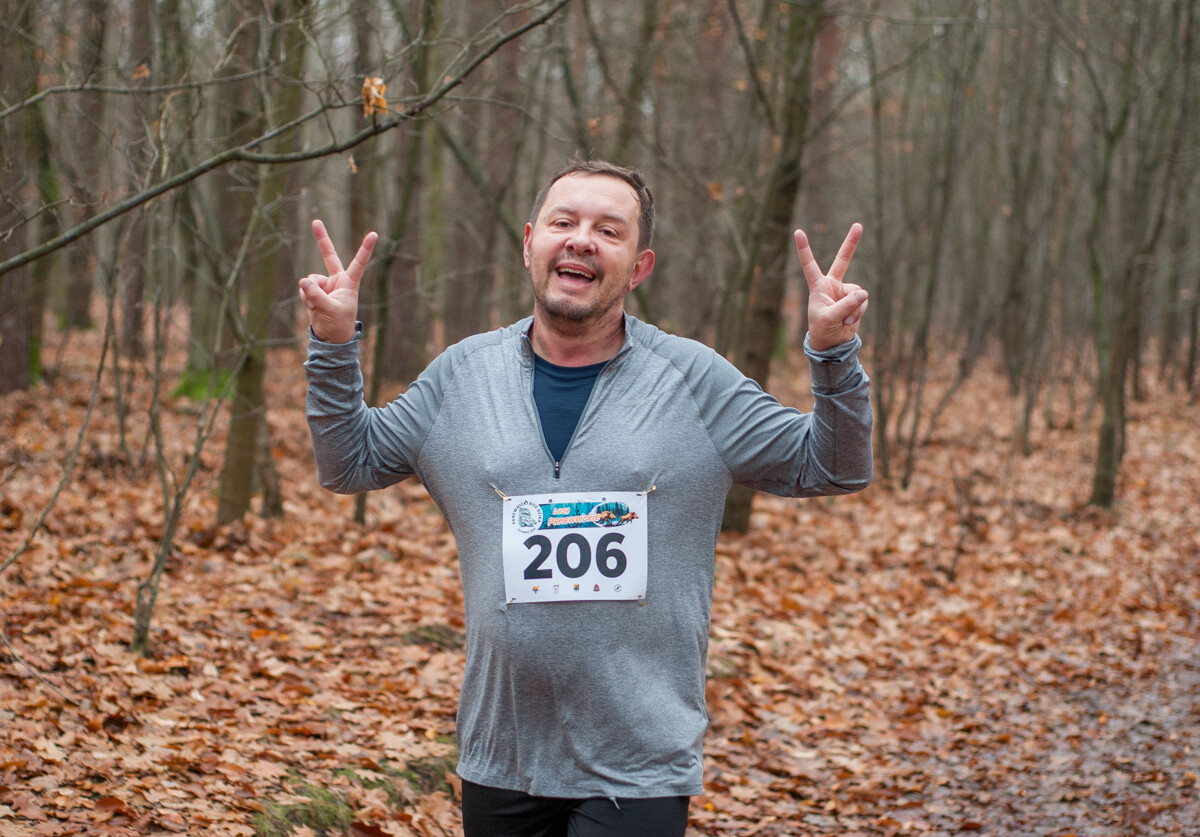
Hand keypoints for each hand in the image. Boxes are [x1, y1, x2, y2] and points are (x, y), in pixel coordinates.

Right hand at [298, 219, 377, 343]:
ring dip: (309, 293)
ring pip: (310, 279)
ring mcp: (325, 284)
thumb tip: (303, 280)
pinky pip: (305, 288)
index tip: (374, 234)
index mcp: (350, 283)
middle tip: (315, 221)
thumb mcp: (329, 310)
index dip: (365, 248)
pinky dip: (305, 297)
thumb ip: (316, 295)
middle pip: (329, 255)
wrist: (331, 336)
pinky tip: (312, 307)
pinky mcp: (315, 290)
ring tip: (317, 306)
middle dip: (321, 239)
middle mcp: (338, 280)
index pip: (359, 263)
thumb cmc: (338, 324)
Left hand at [796, 223, 867, 350]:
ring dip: (854, 309)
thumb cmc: (823, 331)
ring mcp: (844, 293)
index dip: (804, 248)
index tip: (798, 231)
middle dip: (851, 243)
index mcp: (818, 286)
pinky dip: (859, 313)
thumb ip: (846, 306)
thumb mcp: (830, 319)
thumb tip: (864, 294)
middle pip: (843, 260)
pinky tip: (850, 322)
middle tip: (858, 225)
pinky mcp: (855, 301)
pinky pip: (863, 302)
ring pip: (858, 293)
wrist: (833, 344)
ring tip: (844, 320)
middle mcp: (832, 286)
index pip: (809, 264)